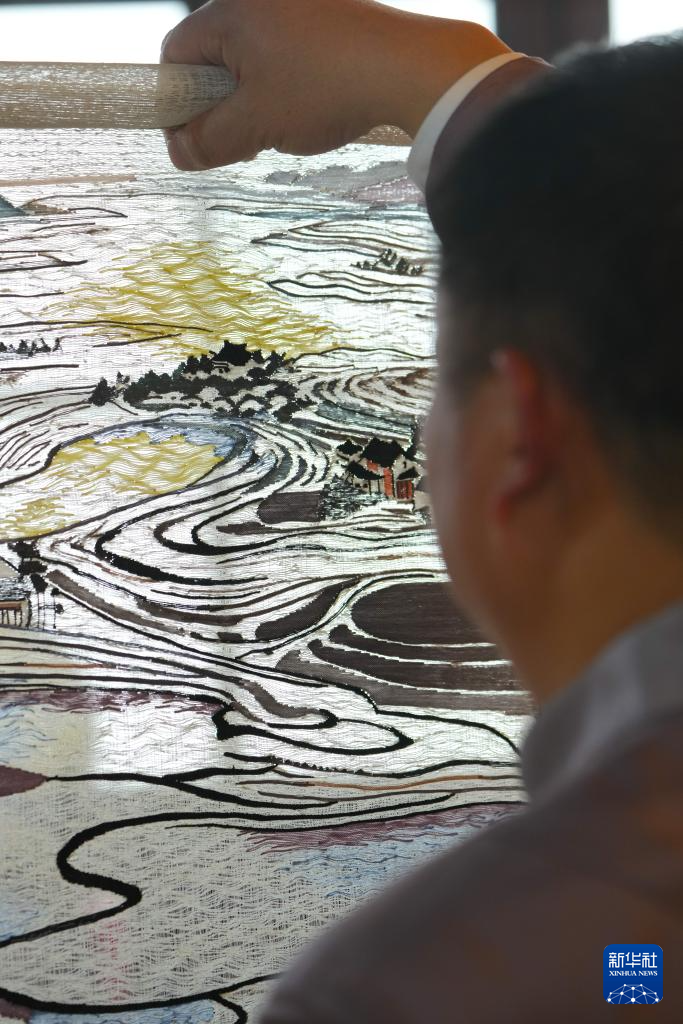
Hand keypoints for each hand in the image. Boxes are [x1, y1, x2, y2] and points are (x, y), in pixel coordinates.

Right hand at [160, 0, 508, 170]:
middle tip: (242, 141)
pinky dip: (289, 83)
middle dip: (220, 104)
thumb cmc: (326, 89)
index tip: (193, 140)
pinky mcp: (327, 15)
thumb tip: (179, 153)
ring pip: (253, 58)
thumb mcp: (256, 125)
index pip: (176, 55)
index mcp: (230, 13)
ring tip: (284, 127)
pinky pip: (289, 51)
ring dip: (256, 98)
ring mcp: (296, 3)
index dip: (176, 103)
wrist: (407, 67)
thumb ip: (209, 141)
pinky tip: (313, 108)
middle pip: (214, 56)